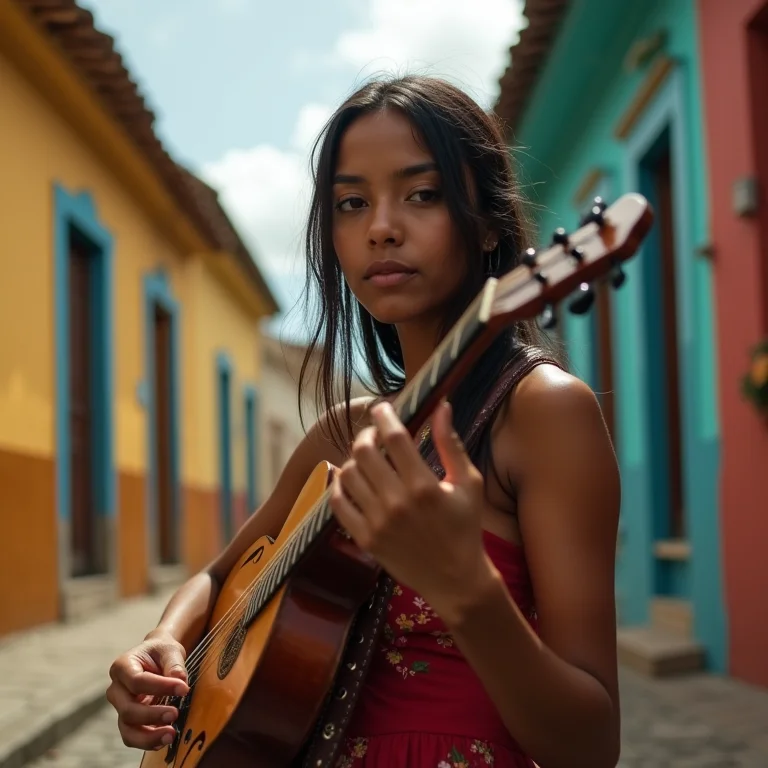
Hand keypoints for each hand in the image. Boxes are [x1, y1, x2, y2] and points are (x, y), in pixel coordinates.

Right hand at [107, 633, 189, 750]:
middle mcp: (116, 689)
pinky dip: (148, 741)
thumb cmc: (161, 652)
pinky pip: (132, 736)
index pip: (137, 681)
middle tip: (175, 713)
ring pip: (127, 729)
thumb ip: (174, 664)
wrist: (156, 656)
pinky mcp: (128, 719)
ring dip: (148, 737)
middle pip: (128, 709)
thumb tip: (180, 680)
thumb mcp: (169, 650)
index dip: (160, 687)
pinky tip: (165, 739)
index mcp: (122, 666)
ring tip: (171, 735)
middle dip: (152, 715)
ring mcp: (120, 707)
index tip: (183, 689)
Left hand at [330, 400, 496, 624]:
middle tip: (374, 434)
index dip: (384, 416)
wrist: (456, 580)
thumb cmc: (465, 527)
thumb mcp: (468, 483)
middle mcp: (396, 502)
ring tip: (366, 460)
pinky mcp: (365, 539)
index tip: (382, 408)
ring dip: (354, 459)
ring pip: (348, 474)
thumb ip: (450, 443)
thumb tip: (441, 405)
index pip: (394, 438)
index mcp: (424, 486)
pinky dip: (339, 487)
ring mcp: (377, 523)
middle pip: (364, 452)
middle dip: (366, 435)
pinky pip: (338, 504)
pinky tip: (351, 481)